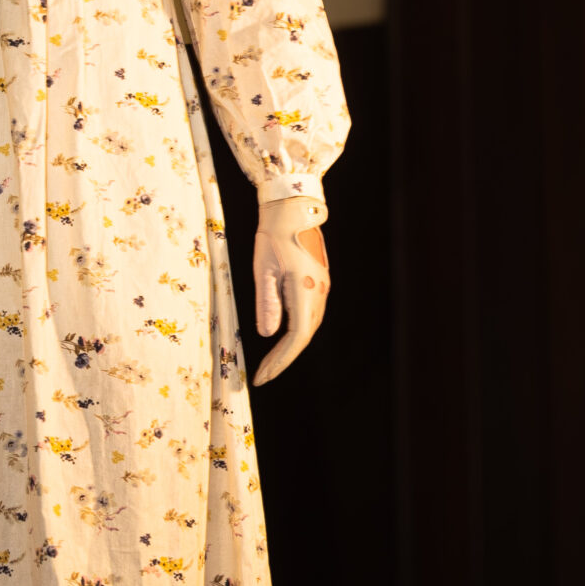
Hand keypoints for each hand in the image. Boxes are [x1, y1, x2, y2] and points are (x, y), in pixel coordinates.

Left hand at [251, 195, 328, 386]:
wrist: (294, 209)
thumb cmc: (274, 234)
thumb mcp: (263, 269)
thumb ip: (267, 302)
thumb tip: (266, 335)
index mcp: (305, 290)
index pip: (296, 338)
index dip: (280, 360)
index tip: (262, 376)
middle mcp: (319, 292)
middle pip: (304, 336)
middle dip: (283, 359)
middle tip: (262, 376)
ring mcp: (323, 287)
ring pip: (309, 327)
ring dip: (290, 347)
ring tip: (270, 363)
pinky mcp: (319, 282)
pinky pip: (309, 315)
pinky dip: (295, 332)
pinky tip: (281, 338)